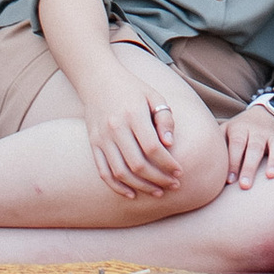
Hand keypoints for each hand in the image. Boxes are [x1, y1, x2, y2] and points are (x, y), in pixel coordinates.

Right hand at [84, 68, 210, 205]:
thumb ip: (164, 118)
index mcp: (133, 114)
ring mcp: (102, 138)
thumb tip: (170, 144)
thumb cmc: (132, 88)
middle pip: (137, 164)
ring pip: (121, 172)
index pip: (152, 148)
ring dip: (141, 186)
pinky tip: (132, 194)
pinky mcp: (93, 144)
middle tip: (173, 185)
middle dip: (158, 179)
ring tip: (157, 192)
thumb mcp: (153, 96)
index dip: (167, 163)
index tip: (180, 171)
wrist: (98, 79)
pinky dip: (117, 187)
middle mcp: (115, 128)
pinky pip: (104, 172)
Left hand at [223, 100, 273, 187]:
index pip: (236, 145)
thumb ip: (215, 144)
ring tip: (272, 176)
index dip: (232, 162)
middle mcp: (258, 132)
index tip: (228, 181)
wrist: (263, 112)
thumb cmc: (238, 130)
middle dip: (249, 166)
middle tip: (245, 185)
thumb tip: (197, 163)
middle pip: (254, 148)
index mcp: (240, 129)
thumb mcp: (225, 130)